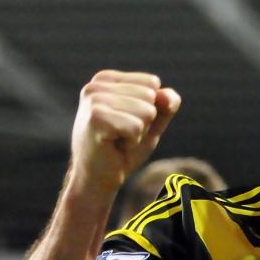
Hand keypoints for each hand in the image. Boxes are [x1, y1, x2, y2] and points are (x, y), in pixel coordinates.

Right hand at [69, 70, 180, 194]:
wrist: (98, 179)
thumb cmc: (123, 150)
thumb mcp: (152, 122)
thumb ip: (166, 105)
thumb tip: (167, 97)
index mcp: (106, 79)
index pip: (152, 82)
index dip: (149, 109)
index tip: (126, 123)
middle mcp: (95, 85)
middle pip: (150, 96)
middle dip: (144, 121)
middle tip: (121, 135)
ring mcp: (93, 100)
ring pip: (146, 111)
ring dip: (138, 132)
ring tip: (117, 140)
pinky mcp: (95, 118)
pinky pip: (136, 127)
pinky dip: (132, 141)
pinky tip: (113, 146)